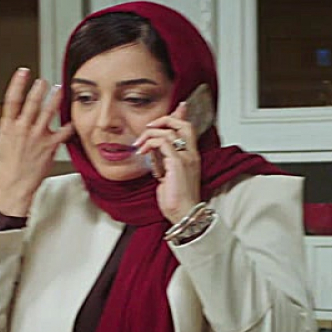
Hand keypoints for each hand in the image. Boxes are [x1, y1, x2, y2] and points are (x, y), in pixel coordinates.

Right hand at [0, 67, 73, 216]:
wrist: (16, 185)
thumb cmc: (5, 165)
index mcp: (9, 126)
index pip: (12, 100)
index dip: (18, 84)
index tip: (24, 72)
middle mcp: (23, 129)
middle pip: (32, 104)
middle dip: (39, 90)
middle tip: (44, 80)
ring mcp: (37, 137)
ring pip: (48, 114)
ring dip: (54, 100)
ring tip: (59, 89)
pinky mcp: (49, 146)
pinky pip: (62, 133)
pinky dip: (68, 126)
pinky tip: (72, 118)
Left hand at [133, 102, 200, 222]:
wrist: (184, 214)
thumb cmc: (176, 200)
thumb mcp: (168, 176)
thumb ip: (163, 161)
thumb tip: (153, 152)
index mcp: (191, 156)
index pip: (187, 128)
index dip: (178, 117)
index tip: (164, 116)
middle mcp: (191, 154)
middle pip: (182, 124)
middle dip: (164, 120)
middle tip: (148, 127)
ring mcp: (185, 157)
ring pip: (169, 131)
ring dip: (149, 134)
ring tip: (140, 146)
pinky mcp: (177, 163)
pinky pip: (162, 142)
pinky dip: (150, 143)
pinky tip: (143, 152)